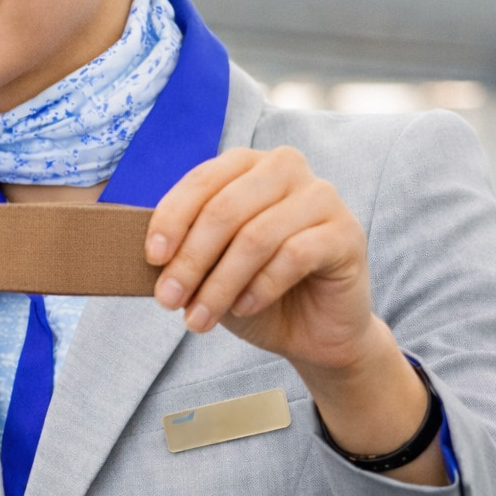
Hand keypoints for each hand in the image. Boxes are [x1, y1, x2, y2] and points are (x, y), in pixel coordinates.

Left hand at [145, 146, 375, 372]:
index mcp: (246, 164)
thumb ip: (183, 247)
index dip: (171, 219)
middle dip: (190, 260)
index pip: (201, 181)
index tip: (152, 258)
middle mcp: (286, 168)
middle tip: (169, 300)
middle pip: (225, 209)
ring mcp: (322, 197)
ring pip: (256, 236)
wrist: (312, 330)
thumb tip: (149, 251)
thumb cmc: (253, 288)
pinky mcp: (346, 233)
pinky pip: (294, 255)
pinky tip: (245, 307)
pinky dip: (261, 287)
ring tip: (199, 318)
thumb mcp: (209, 265)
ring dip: (220, 284)